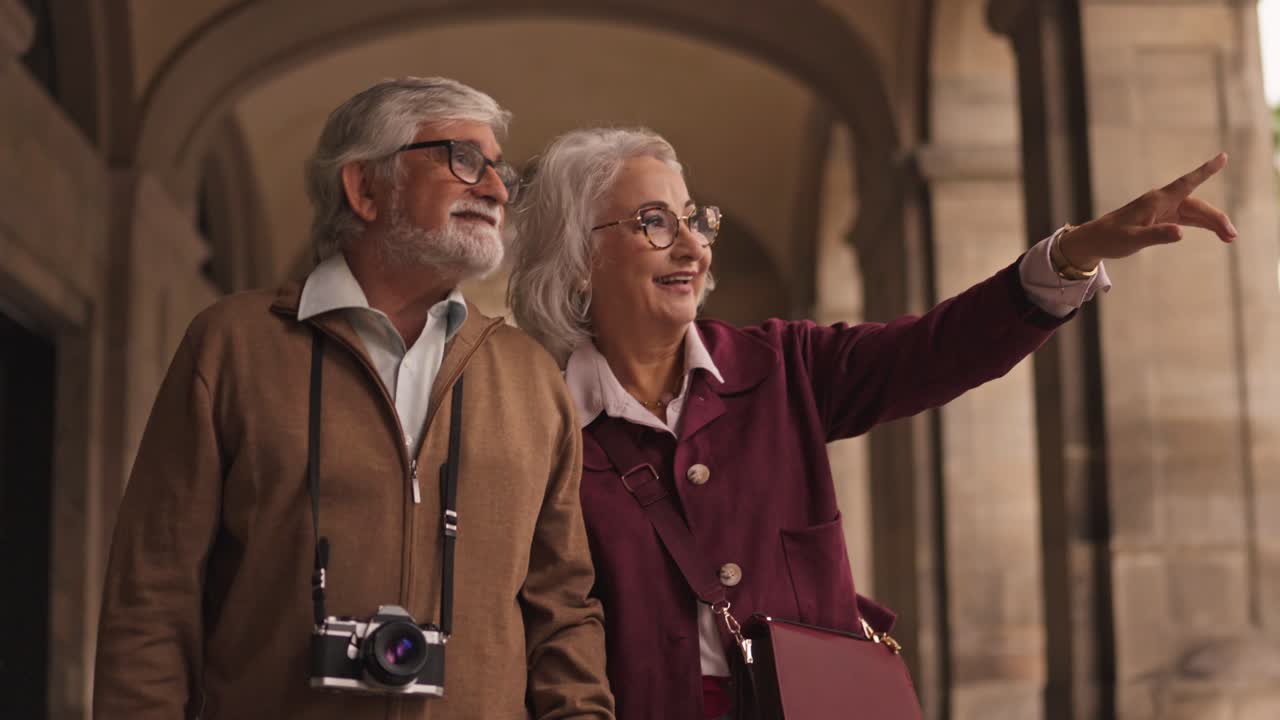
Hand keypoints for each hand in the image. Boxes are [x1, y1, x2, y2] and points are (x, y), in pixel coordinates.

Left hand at [1058, 152, 1237, 269]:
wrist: (1095, 240)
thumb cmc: (1111, 238)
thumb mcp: (1132, 240)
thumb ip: (1156, 235)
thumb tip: (1180, 232)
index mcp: (1156, 201)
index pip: (1186, 183)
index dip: (1205, 171)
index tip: (1222, 156)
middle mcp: (1162, 202)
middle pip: (1197, 206)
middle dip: (1216, 219)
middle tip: (1232, 236)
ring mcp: (1163, 210)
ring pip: (1195, 213)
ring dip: (1212, 224)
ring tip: (1230, 238)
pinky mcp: (1162, 219)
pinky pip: (1188, 219)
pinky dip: (1202, 225)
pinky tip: (1217, 232)